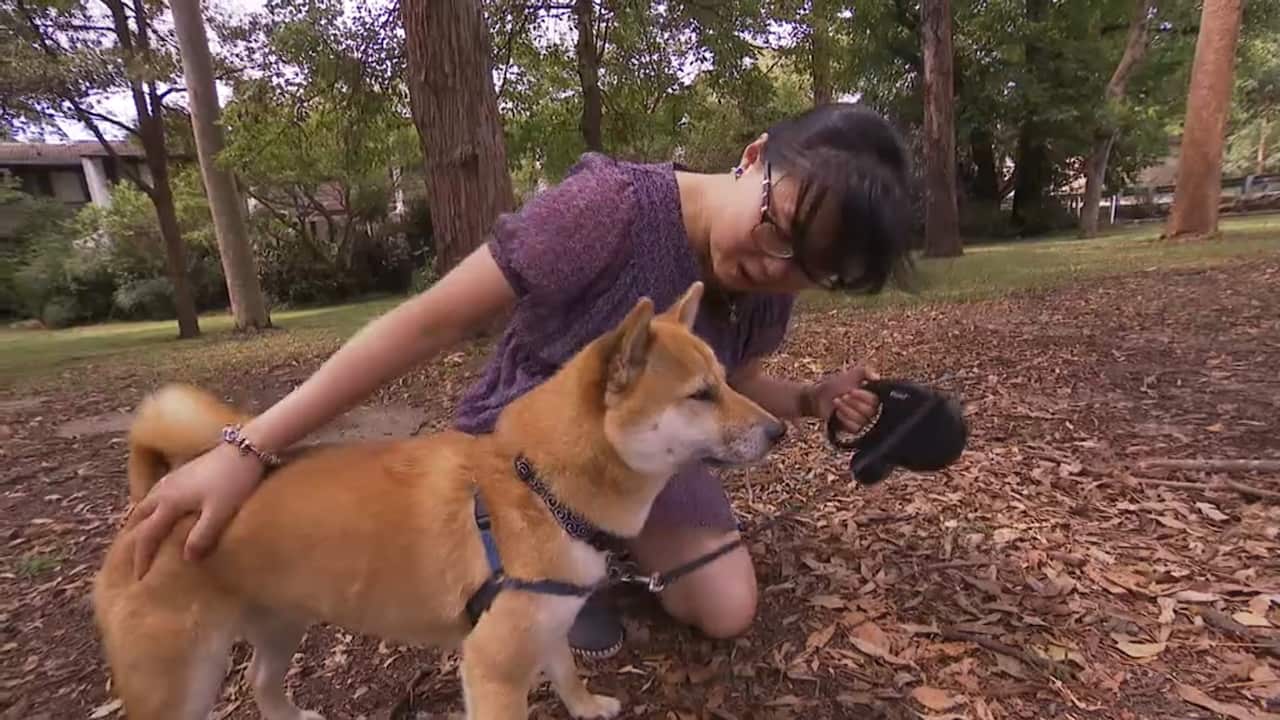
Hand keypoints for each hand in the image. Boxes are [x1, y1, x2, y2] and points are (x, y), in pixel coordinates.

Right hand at [128, 442, 264, 579]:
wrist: (246, 448)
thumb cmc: (234, 481)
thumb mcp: (219, 512)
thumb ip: (201, 536)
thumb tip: (185, 559)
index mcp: (169, 502)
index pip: (148, 535)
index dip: (142, 558)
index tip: (140, 578)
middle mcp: (164, 490)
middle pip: (139, 517)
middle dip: (134, 539)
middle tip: (133, 559)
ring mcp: (172, 478)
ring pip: (146, 502)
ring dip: (139, 521)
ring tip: (139, 536)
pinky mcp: (183, 471)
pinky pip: (156, 493)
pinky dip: (151, 507)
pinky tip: (161, 510)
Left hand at [805, 364, 881, 433]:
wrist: (819, 396)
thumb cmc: (835, 385)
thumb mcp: (850, 374)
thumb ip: (864, 371)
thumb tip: (877, 377)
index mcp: (871, 396)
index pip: (875, 401)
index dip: (864, 396)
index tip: (852, 390)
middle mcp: (869, 409)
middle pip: (870, 412)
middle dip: (854, 403)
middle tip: (843, 396)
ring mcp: (861, 420)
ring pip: (862, 421)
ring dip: (847, 410)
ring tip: (837, 401)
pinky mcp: (852, 428)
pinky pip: (855, 429)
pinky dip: (845, 420)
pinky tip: (837, 413)